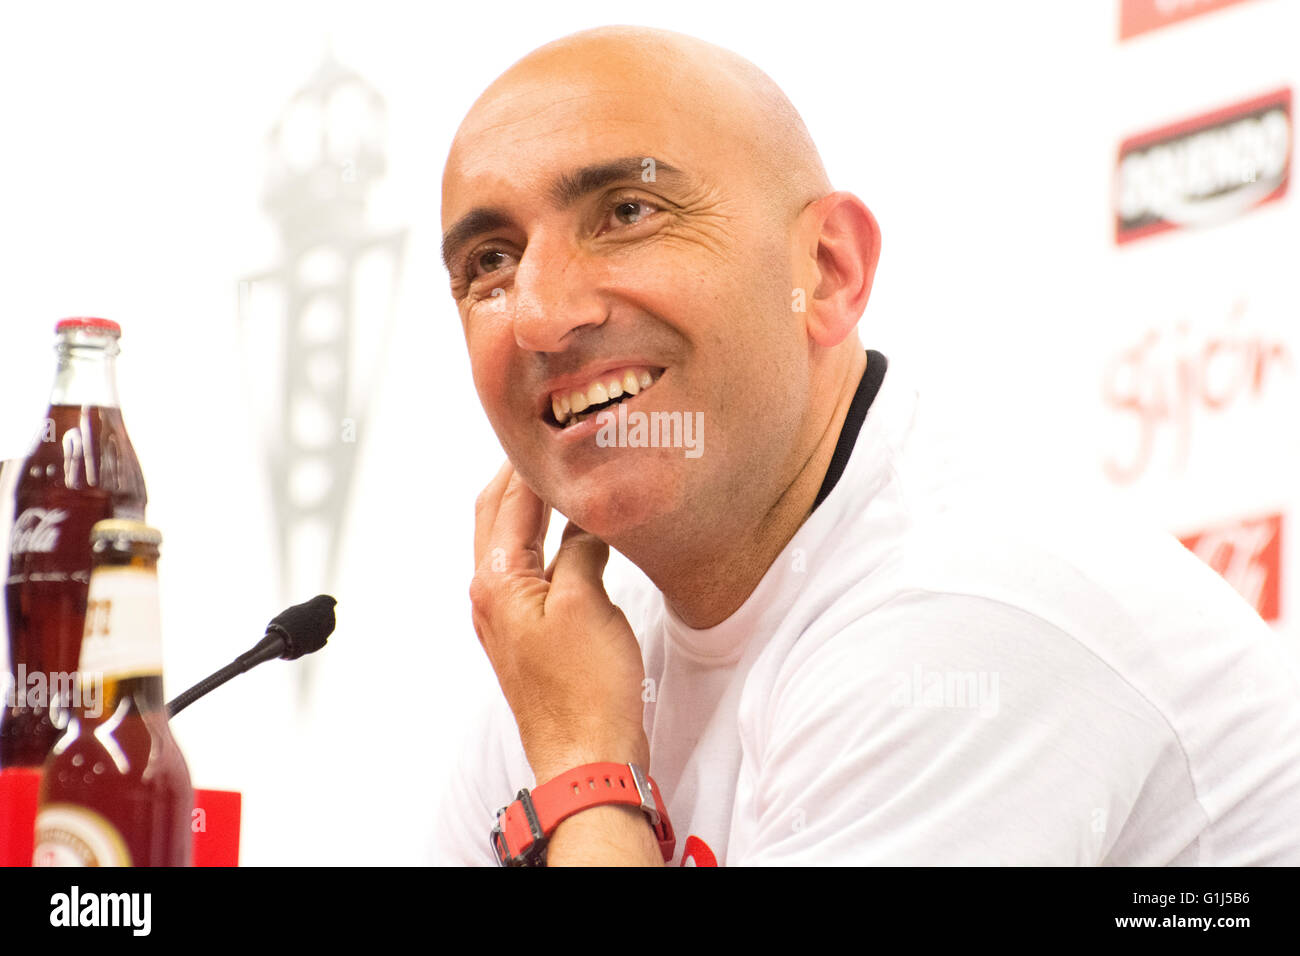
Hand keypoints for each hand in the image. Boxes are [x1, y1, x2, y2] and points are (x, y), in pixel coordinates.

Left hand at [469, 461, 650, 782]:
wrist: (586, 758)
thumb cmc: (586, 694)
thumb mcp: (589, 604)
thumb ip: (581, 548)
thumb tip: (585, 520)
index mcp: (497, 581)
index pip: (509, 499)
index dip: (535, 461)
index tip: (558, 428)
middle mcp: (490, 595)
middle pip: (496, 514)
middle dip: (521, 475)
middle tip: (555, 441)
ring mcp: (506, 617)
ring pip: (511, 541)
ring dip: (532, 506)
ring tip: (566, 477)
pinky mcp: (528, 635)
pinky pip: (530, 568)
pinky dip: (547, 540)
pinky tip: (575, 536)